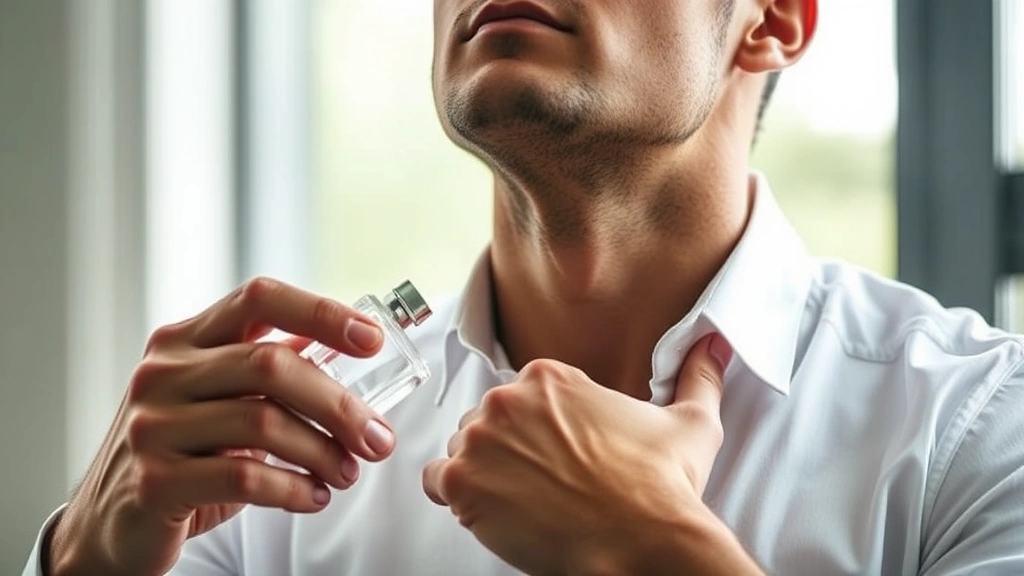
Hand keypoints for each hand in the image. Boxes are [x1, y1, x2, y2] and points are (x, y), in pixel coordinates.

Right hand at [48, 278, 397, 575]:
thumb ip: (263, 368)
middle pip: (271, 365)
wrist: (110, 523)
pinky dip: (292, 489)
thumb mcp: (214, 397)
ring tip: (346, 472)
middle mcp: (163, 373)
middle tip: (377, 438)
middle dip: (338, 404)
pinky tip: (311, 497)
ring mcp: (153, 425)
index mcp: (184, 340)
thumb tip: (339, 343)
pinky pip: (245, 478)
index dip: (321, 312)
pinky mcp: (155, 480)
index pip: (259, 299)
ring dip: (323, 452)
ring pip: (264, 423)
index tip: (372, 338)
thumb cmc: (180, 453)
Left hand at [423, 334, 760, 575]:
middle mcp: (507, 400)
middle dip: (509, 450)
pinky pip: (437, 482)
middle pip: (487, 423)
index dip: (537, 431)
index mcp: (549, 378)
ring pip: (463, 451)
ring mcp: (480, 440)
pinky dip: (457, 496)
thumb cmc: (660, 487)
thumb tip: (712, 348)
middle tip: (543, 481)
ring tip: (524, 499)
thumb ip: (697, 376)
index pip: (519, 399)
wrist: (642, 540)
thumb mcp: (690, 422)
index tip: (559, 454)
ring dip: (484, 473)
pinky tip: (494, 509)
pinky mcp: (462, 482)